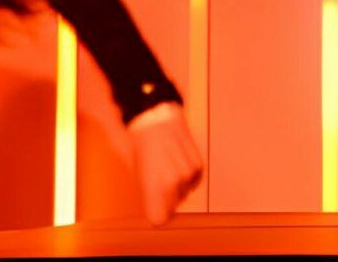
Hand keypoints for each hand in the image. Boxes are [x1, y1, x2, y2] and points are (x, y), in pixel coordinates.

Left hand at [128, 101, 203, 225]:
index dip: (157, 216)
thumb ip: (149, 195)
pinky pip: (194, 181)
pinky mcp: (198, 166)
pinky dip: (188, 177)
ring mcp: (187, 174)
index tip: (155, 211)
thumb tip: (157, 212)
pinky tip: (179, 164)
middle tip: (158, 180)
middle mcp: (172, 183)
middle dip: (166, 199)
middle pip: (172, 206)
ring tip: (168, 167)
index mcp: (154, 188)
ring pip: (184, 193)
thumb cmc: (143, 146)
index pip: (159, 219)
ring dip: (178, 186)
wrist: (155, 119)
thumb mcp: (139, 174)